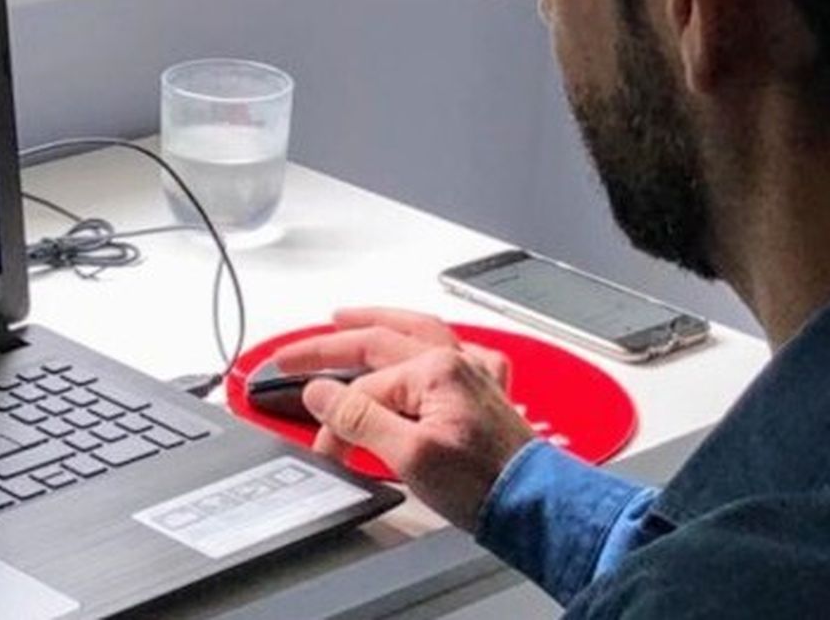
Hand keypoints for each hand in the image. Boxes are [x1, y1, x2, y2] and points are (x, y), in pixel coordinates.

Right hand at [273, 307, 535, 531]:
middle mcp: (456, 363)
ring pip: (416, 334)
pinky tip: (423, 347)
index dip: (334, 420)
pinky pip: (456, 354)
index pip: (362, 389)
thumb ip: (359, 418)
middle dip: (329, 347)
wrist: (537, 508)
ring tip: (345, 320)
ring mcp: (473, 376)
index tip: (321, 445)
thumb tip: (320, 393)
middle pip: (379, 343)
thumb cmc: (486, 485)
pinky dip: (431, 346)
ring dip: (376, 324)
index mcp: (436, 371)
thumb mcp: (408, 455)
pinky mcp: (485, 396)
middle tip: (292, 355)